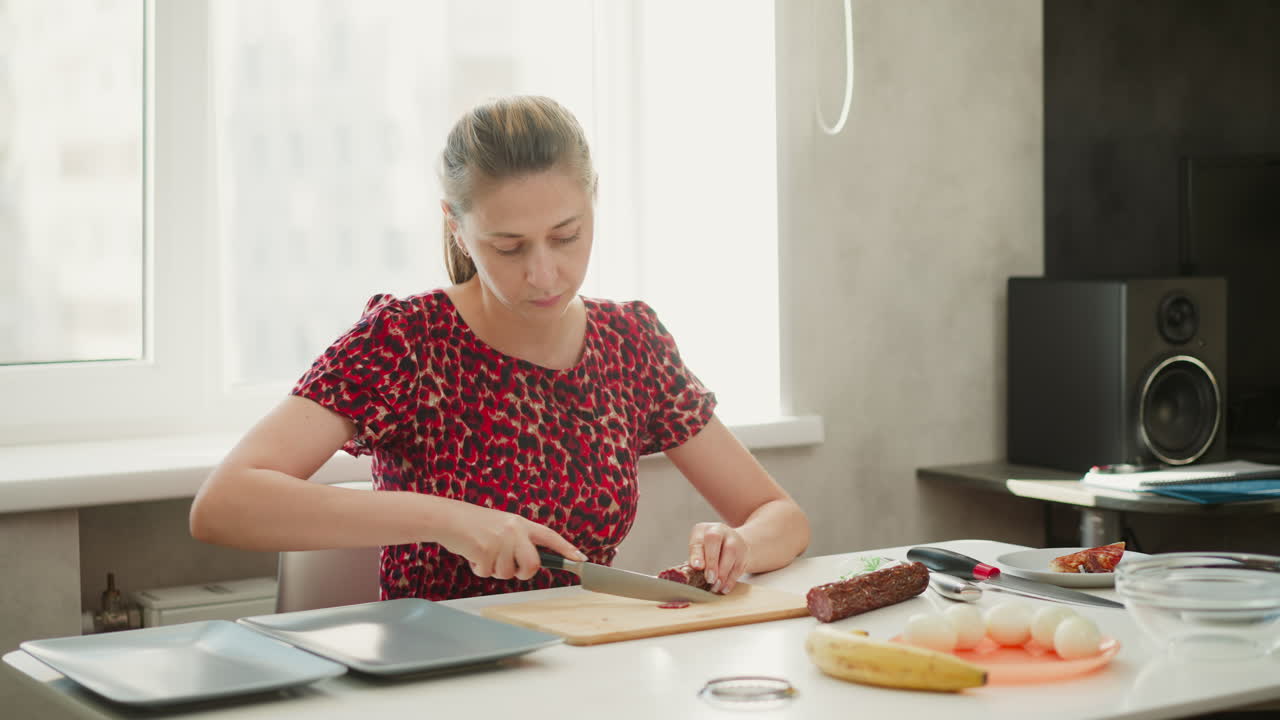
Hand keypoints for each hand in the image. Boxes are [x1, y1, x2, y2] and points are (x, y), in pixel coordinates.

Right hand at [437, 501, 584, 580]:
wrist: (449, 518)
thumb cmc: (474, 525)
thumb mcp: (501, 526)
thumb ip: (517, 540)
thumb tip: (529, 563)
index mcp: (520, 523)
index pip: (550, 537)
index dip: (567, 549)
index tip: (581, 560)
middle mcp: (514, 530)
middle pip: (533, 565)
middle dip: (523, 573)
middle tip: (511, 569)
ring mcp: (500, 540)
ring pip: (507, 573)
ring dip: (494, 570)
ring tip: (483, 553)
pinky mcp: (485, 550)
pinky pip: (488, 573)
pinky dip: (479, 570)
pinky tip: (472, 554)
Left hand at [687, 521, 748, 593]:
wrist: (732, 544)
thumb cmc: (709, 550)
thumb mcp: (699, 551)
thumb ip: (695, 559)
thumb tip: (690, 572)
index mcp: (702, 530)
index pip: (698, 539)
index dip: (696, 554)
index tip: (696, 567)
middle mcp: (718, 530)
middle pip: (714, 539)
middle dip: (712, 561)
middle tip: (709, 579)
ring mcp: (733, 539)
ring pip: (730, 553)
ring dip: (722, 573)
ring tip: (715, 586)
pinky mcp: (744, 552)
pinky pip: (738, 565)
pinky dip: (731, 579)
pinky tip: (724, 588)